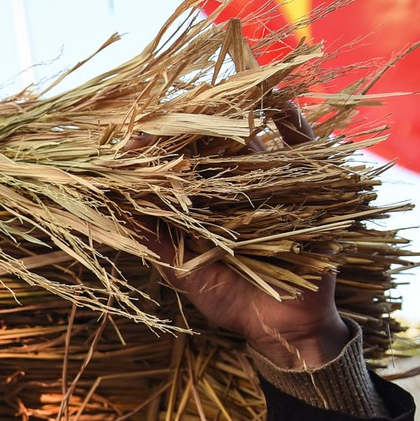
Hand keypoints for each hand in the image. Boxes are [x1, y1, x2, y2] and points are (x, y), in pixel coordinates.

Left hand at [133, 99, 347, 370]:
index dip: (155, 151)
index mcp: (201, 203)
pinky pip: (303, 150)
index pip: (176, 166)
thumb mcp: (182, 271)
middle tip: (170, 107)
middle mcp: (233, 188)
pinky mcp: (306, 189)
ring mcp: (269, 185)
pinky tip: (280, 102)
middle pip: (212, 145)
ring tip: (218, 91)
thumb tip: (113, 208)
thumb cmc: (230, 303)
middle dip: (191, 125)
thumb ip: (152, 240)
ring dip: (236, 116)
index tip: (131, 139)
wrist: (284, 329)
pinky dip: (294, 124)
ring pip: (252, 141)